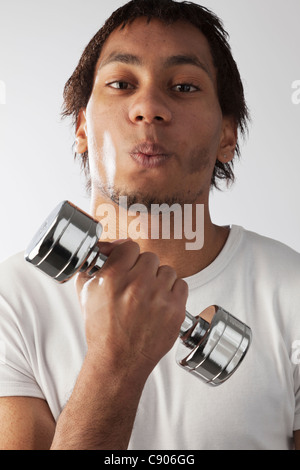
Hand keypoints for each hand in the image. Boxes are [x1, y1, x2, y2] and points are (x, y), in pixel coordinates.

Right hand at [75, 239, 187, 376]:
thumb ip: (93, 266)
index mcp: (114, 277)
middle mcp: (138, 284)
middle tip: (137, 284)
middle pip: (150, 257)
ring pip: (167, 270)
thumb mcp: (87, 294)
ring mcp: (159, 296)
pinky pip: (181, 285)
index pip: (129, 246)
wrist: (119, 360)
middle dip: (143, 269)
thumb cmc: (102, 331)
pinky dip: (173, 292)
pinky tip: (161, 303)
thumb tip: (107, 248)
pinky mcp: (175, 309)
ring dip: (159, 280)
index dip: (127, 254)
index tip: (127, 261)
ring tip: (149, 296)